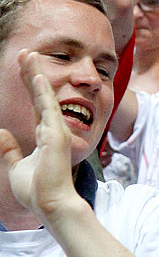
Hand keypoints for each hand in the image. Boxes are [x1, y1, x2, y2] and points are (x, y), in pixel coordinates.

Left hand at [0, 51, 79, 222]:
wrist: (50, 204)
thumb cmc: (37, 189)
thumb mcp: (15, 166)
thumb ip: (9, 149)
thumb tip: (0, 133)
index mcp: (45, 134)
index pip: (36, 103)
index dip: (30, 85)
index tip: (25, 66)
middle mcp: (52, 128)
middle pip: (41, 94)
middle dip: (32, 73)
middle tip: (26, 53)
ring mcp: (56, 130)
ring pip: (44, 95)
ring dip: (35, 74)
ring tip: (28, 55)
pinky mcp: (56, 135)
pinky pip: (49, 108)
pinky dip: (42, 91)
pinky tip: (36, 76)